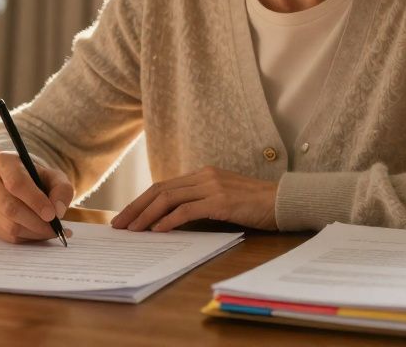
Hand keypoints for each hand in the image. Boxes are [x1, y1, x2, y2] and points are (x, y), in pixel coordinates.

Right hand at [0, 152, 74, 243]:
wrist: (20, 184)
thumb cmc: (38, 179)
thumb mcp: (55, 177)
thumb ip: (61, 190)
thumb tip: (57, 211)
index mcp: (3, 162)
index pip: (16, 183)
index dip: (35, 201)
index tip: (52, 215)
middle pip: (10, 207)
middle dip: (36, 222)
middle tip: (55, 229)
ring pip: (8, 225)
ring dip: (33, 232)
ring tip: (50, 231)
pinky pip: (6, 235)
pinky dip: (26, 238)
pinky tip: (38, 233)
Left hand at [110, 166, 278, 232]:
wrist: (285, 201)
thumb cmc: (256, 205)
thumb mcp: (224, 199)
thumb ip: (201, 203)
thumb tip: (172, 221)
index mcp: (203, 174)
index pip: (164, 186)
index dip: (142, 201)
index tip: (126, 216)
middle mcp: (204, 176)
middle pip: (160, 190)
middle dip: (136, 208)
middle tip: (119, 224)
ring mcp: (212, 187)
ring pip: (168, 199)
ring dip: (146, 215)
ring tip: (133, 230)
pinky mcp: (221, 201)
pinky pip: (187, 210)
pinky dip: (169, 220)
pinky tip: (158, 231)